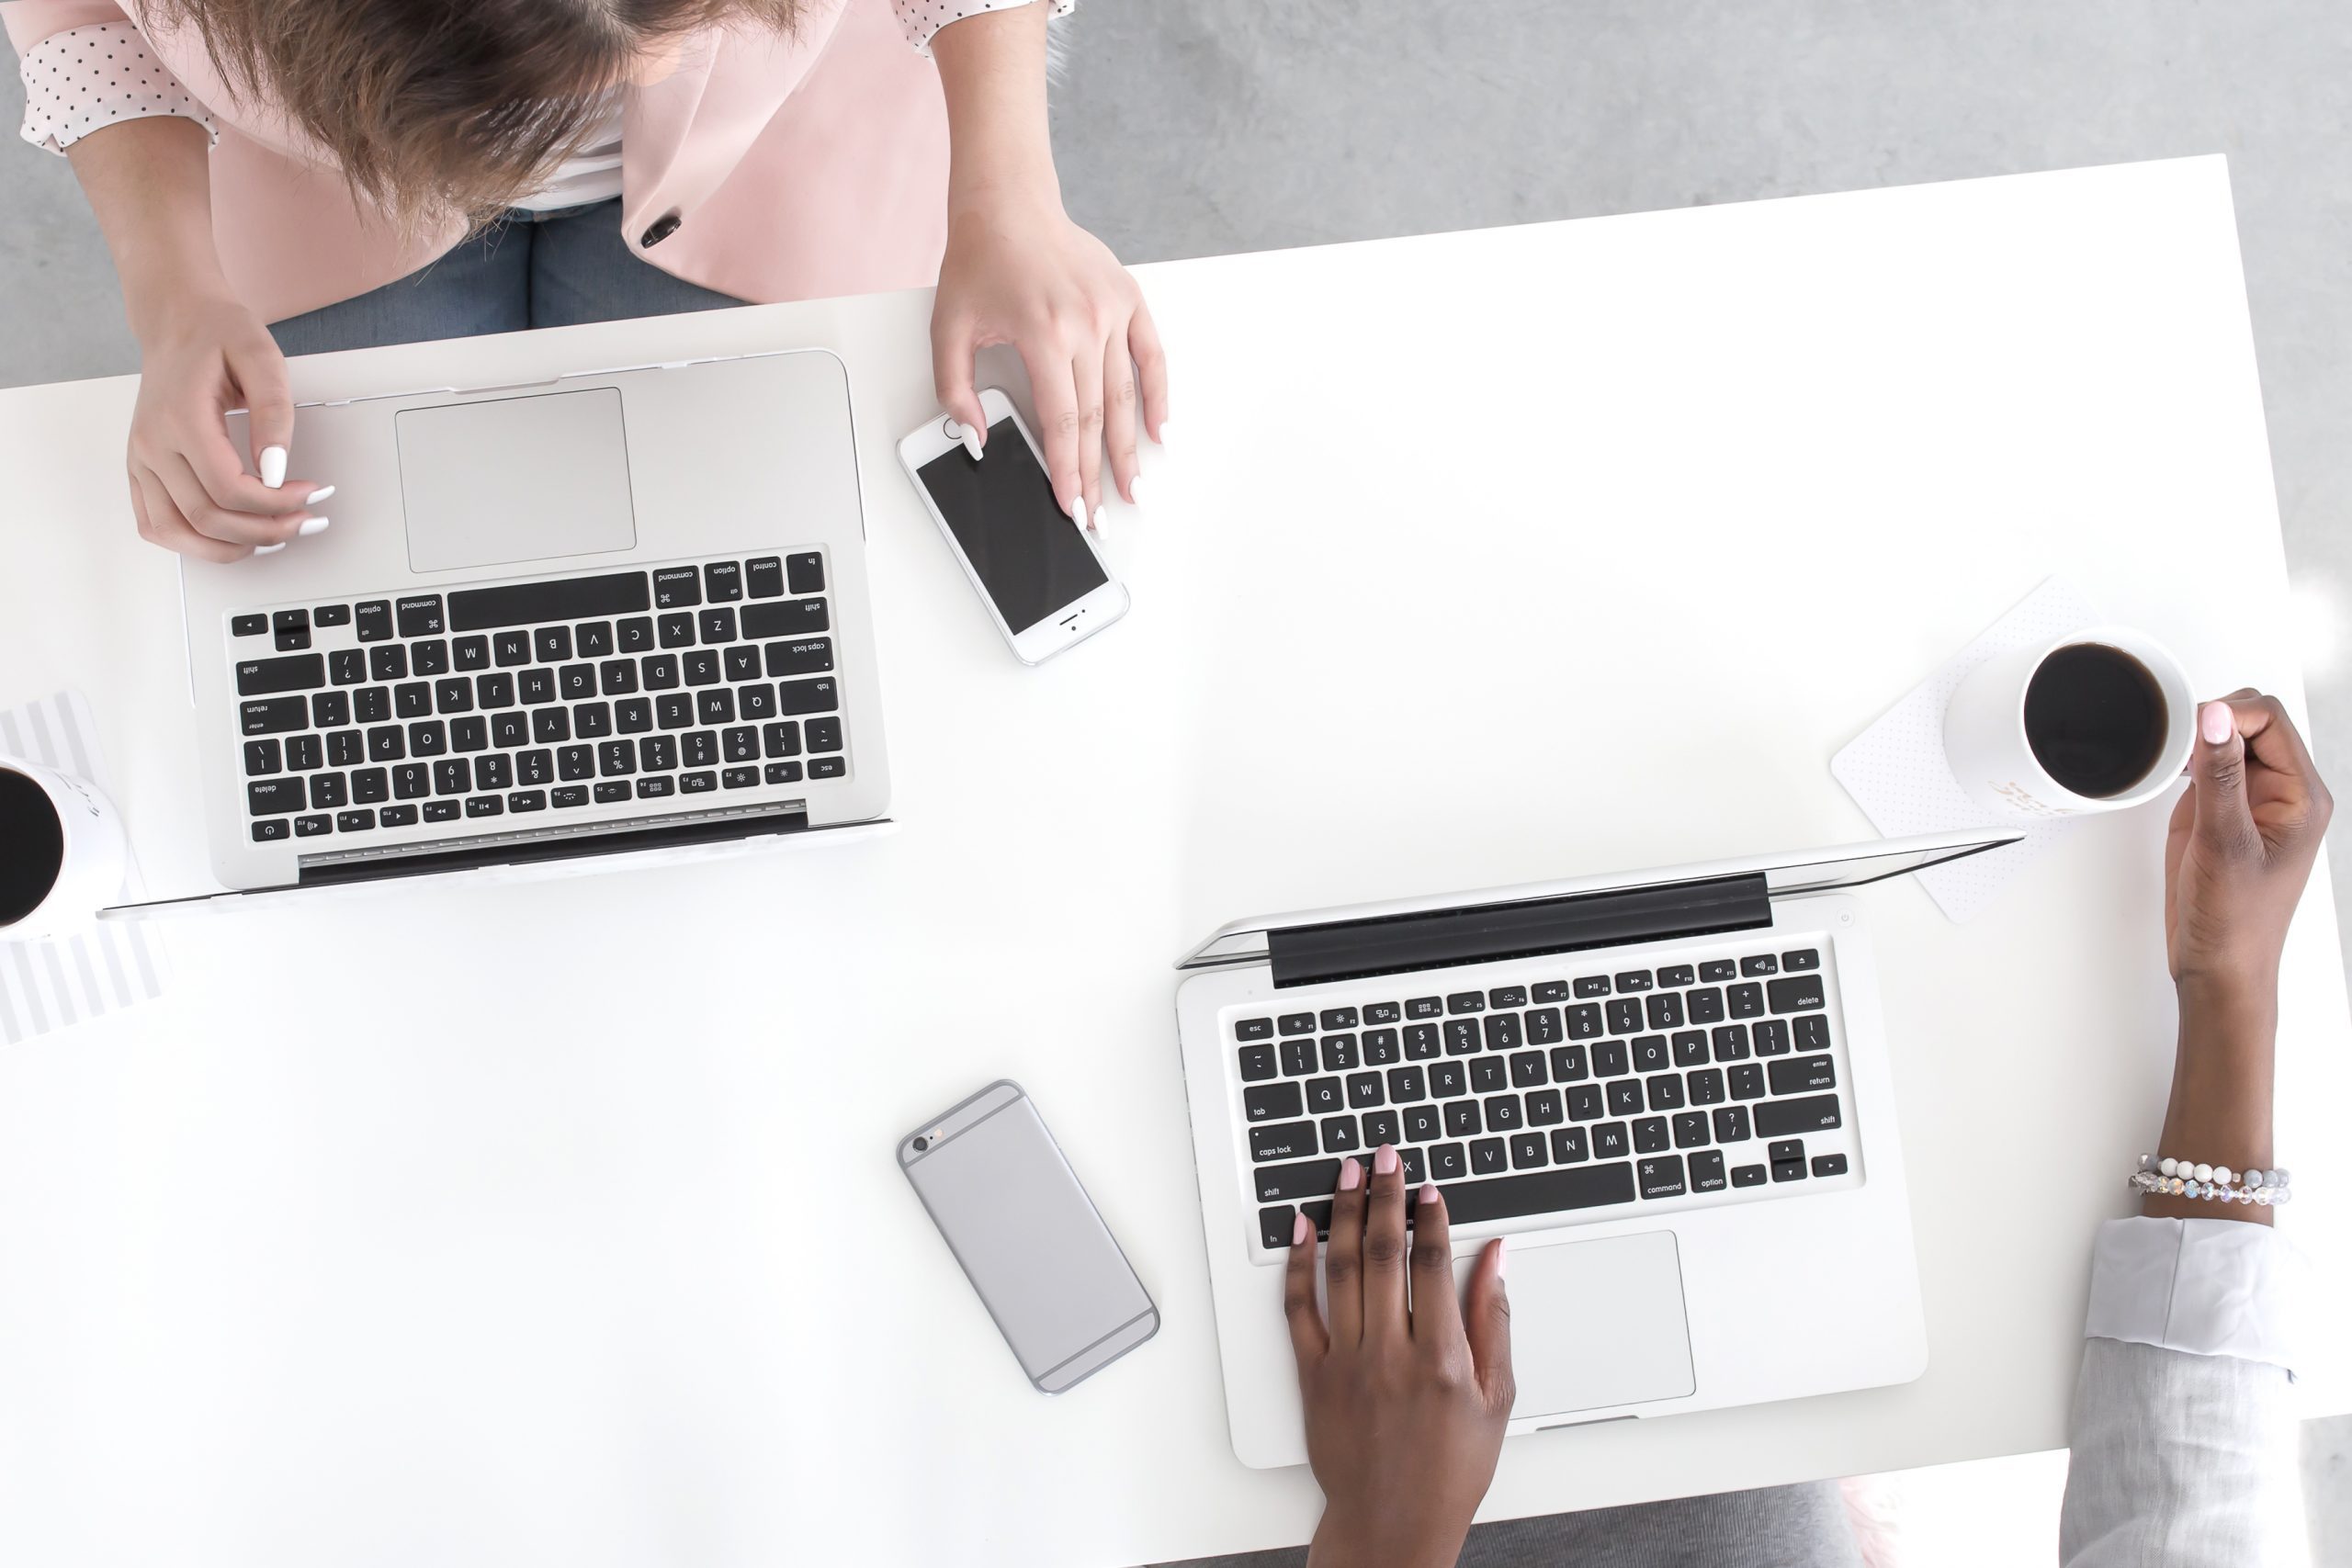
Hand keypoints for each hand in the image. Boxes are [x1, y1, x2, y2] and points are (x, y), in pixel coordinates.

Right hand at [126, 287, 327, 561]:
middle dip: (264, 530)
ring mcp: (141, 460)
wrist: (177, 321)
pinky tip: (234, 536)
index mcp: (180, 417)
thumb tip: (277, 469)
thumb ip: (273, 413)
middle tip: (306, 520)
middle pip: (206, 516)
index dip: (276, 503)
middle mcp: (152, 444)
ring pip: (176, 532)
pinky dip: (194, 543)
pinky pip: (156, 525)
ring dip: (229, 548)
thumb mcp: (261, 357)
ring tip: (272, 536)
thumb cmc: (218, 334)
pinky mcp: (140, 469)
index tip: (310, 492)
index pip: (227, 487)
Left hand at [931, 197, 1167, 529]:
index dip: (1067, 470)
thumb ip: (955, 390)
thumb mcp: (947, 328)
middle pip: (1096, 417)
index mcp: (1042, 333)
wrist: (1009, 206)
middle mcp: (1084, 323)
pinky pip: (1151, 356)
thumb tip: (977, 437)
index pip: (1061, 420)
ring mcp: (1111, 311)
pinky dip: (1158, 395)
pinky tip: (1160, 432)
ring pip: (1124, 396)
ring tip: (1134, 488)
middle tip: (1099, 513)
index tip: (1071, 503)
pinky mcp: (1128, 299)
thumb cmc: (980, 261)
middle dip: (1097, 473)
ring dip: (1130, 448)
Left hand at [1285, 1148, 1511, 1567]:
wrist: (1392, 1523)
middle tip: (1386, 1158)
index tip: (1430, 1189)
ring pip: (1341, 1270)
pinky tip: (1303, 1229)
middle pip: (1383, 1254)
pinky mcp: (1312, 1376)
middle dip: (1385, 1196)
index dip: (1432, 1218)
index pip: (1433, 1265)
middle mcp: (1389, 1355)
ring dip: (1343, 1214)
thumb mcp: (1495, 1399)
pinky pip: (1299, 1309)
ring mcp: (1346, 1363)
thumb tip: (1495, 1259)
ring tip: (1348, 1174)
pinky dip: (1299, 1264)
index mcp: (1441, 1359)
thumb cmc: (1450, 1469)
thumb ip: (1494, 1323)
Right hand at [2163, 691, 2331, 1002]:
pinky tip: (2172, 779)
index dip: (2228, 713)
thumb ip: (2219, 775)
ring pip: (2228, 742)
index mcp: (2301, 796)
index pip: (2270, 721)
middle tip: (2179, 748)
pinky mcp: (2222, 814)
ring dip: (2198, 743)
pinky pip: (2208, 768)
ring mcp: (2251, 803)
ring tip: (2174, 766)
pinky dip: (2186, 764)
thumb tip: (2216, 716)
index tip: (2190, 728)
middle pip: (2252, 723)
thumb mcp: (2224, 842)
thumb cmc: (2234, 920)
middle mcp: (2282, 793)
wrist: (2219, 966)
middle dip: (2213, 723)